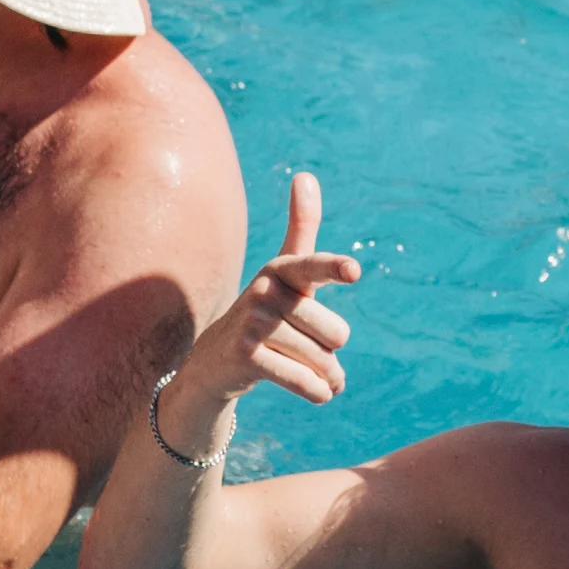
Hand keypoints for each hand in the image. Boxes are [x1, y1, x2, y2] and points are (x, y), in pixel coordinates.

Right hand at [182, 173, 361, 404]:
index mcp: (282, 269)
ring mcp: (252, 324)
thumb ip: (301, 228)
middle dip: (331, 349)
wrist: (215, 361)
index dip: (335, 269)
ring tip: (315, 373)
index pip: (313, 267)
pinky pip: (303, 380)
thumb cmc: (265, 309)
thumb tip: (304, 174)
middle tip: (310, 348)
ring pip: (321, 359)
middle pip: (335, 332)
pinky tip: (320, 394)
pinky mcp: (246, 357)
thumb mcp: (286, 273)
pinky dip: (316, 392)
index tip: (353, 271)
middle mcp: (265, 291)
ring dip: (327, 374)